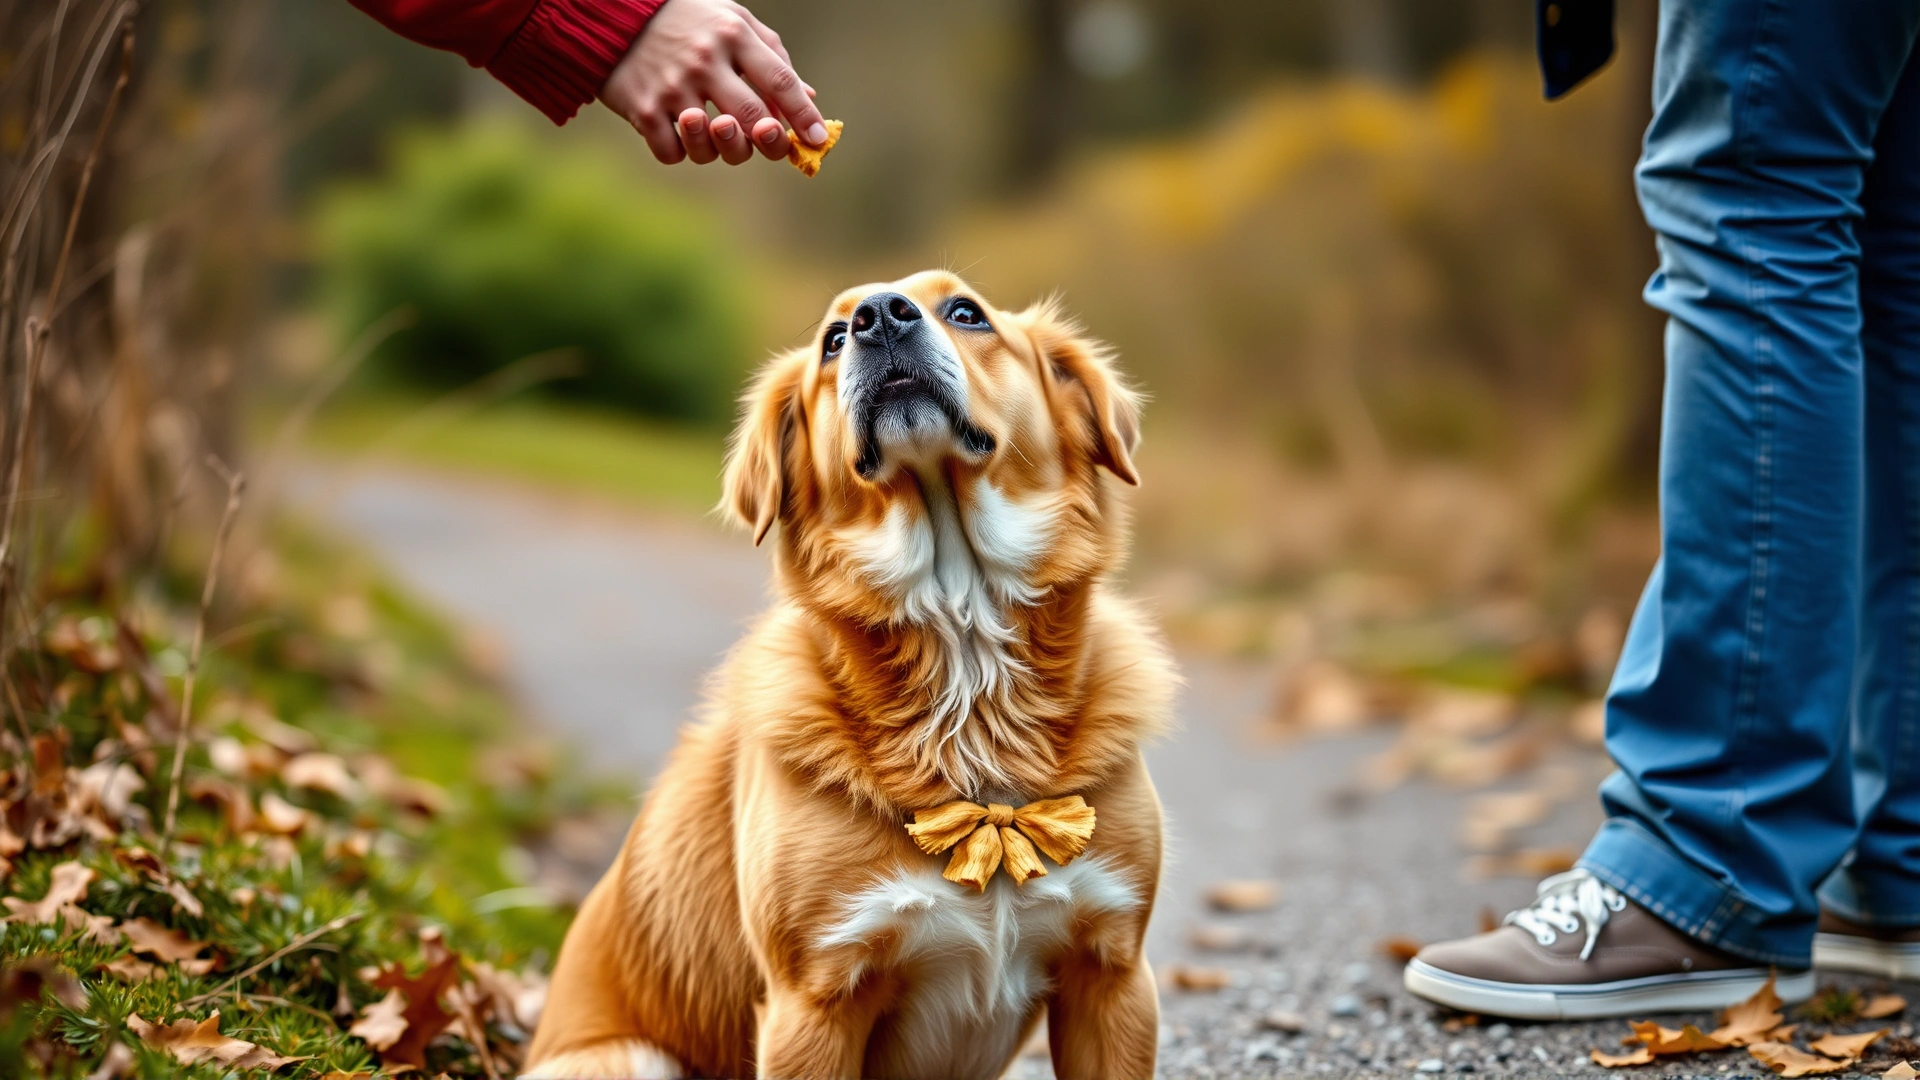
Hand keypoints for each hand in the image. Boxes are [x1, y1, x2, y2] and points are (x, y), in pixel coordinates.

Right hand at [598, 0, 826, 165]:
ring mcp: (673, 87)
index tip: (818, 139)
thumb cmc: (687, 19)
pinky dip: (681, 152)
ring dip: (722, 148)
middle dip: (769, 141)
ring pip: (713, 146)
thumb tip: (808, 98)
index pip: (780, 82)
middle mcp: (705, 61)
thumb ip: (772, 56)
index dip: (804, 116)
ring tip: (715, 128)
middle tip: (770, 139)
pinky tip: (680, 131)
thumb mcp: (733, 20)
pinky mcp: (643, 108)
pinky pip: (673, 154)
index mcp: (734, 35)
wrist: (613, 13)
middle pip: (751, 120)